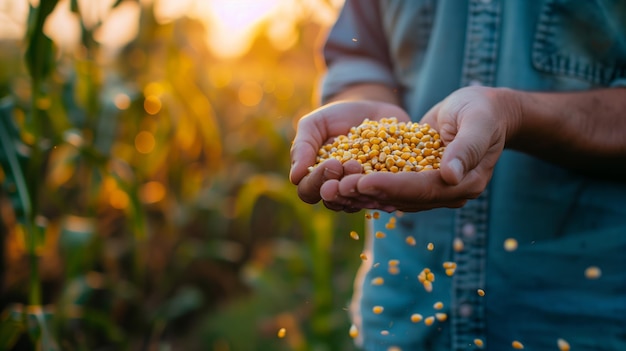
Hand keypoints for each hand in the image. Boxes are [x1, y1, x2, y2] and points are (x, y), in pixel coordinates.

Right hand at [289, 100, 410, 210]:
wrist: (371, 108)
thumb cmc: (336, 116)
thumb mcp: (315, 124)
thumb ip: (303, 146)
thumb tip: (295, 177)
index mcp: (315, 177)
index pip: (308, 191)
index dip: (318, 181)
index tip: (332, 163)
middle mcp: (336, 189)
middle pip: (333, 201)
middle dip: (341, 186)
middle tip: (353, 165)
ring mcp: (359, 191)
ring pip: (357, 203)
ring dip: (362, 192)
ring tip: (370, 173)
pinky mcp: (382, 187)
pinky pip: (382, 197)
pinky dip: (385, 196)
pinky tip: (391, 192)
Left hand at [314, 86, 520, 211]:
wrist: (484, 111)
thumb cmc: (483, 111)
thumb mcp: (478, 122)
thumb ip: (466, 148)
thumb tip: (450, 176)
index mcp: (466, 182)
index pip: (422, 188)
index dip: (392, 186)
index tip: (363, 181)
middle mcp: (448, 192)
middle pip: (404, 198)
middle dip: (370, 193)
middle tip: (338, 188)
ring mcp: (433, 188)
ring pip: (394, 196)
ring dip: (364, 193)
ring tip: (334, 186)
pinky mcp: (420, 180)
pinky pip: (392, 186)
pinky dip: (369, 184)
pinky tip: (344, 180)